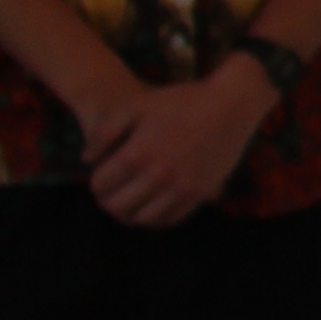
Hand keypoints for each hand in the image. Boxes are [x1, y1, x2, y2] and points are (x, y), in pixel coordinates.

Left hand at [83, 65, 267, 226]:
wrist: (232, 104)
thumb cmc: (182, 100)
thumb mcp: (136, 105)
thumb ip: (104, 132)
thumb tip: (87, 160)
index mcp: (137, 154)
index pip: (101, 184)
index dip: (95, 183)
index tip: (101, 178)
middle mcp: (157, 176)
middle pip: (118, 206)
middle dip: (108, 201)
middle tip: (112, 193)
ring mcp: (181, 187)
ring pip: (143, 218)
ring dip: (131, 213)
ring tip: (131, 203)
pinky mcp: (201, 193)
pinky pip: (171, 219)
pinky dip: (157, 218)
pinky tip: (154, 206)